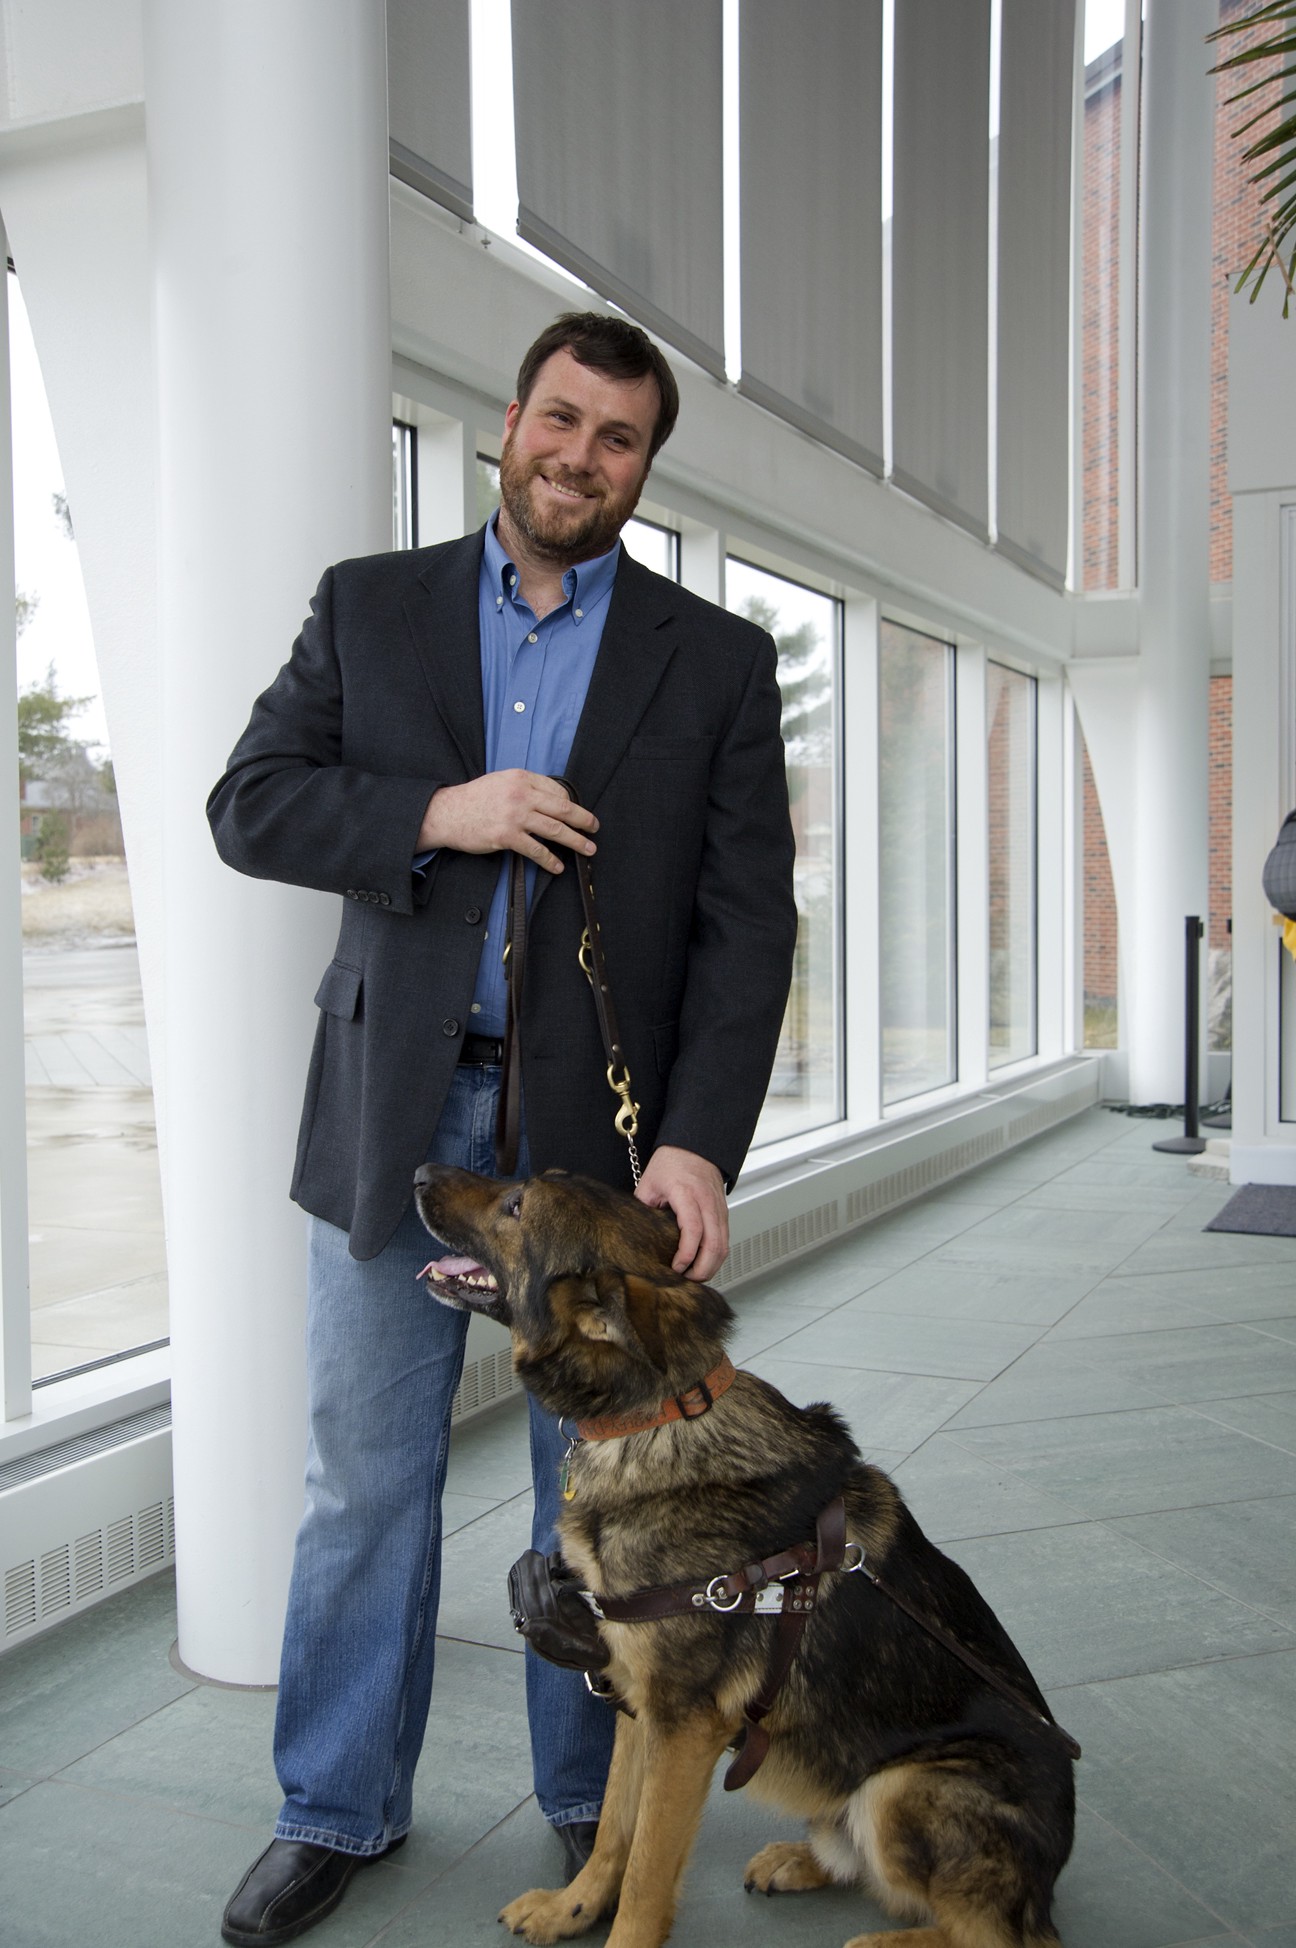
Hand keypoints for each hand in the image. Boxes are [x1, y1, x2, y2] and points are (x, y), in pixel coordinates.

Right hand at [418, 770, 597, 873]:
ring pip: (555, 829)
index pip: (556, 790)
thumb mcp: (500, 781)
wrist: (447, 813)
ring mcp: (514, 816)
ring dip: (576, 841)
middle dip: (583, 820)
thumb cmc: (474, 799)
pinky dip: (550, 860)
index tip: (577, 814)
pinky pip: (536, 850)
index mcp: (521, 778)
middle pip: (562, 808)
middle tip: (594, 828)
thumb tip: (550, 799)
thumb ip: (524, 787)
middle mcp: (520, 794)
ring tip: (588, 849)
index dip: (571, 803)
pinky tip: (558, 866)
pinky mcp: (507, 836)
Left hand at [635, 1146, 727, 1280]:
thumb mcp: (648, 1182)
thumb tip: (635, 1235)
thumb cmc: (672, 1161)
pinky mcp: (724, 1213)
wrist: (695, 1145)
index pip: (693, 1230)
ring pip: (723, 1246)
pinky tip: (704, 1264)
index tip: (676, 1268)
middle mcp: (708, 1202)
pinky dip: (716, 1256)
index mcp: (687, 1193)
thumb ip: (644, 1209)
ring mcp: (719, 1208)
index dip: (686, 1254)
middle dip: (702, 1269)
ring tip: (694, 1277)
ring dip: (711, 1266)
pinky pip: (725, 1240)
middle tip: (686, 1281)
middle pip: (714, 1245)